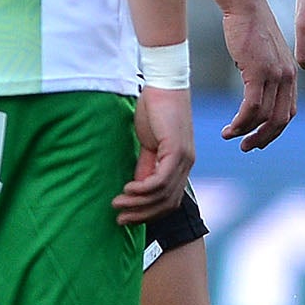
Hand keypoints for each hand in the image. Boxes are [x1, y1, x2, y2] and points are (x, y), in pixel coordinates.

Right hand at [117, 84, 194, 222]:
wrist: (163, 85)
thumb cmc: (155, 111)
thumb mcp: (149, 143)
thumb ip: (146, 165)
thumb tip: (137, 187)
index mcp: (181, 164)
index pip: (170, 200)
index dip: (149, 213)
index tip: (127, 218)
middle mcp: (186, 164)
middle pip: (168, 203)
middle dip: (142, 215)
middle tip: (119, 219)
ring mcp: (184, 158)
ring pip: (163, 195)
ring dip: (138, 204)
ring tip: (118, 205)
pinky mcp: (176, 150)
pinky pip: (160, 180)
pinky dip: (143, 189)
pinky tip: (128, 189)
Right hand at [219, 0, 299, 150]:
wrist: (245, 6)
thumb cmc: (249, 28)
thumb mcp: (262, 55)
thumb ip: (263, 75)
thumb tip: (253, 91)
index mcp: (290, 75)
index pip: (289, 112)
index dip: (275, 130)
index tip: (259, 139)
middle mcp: (288, 77)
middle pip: (281, 120)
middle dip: (264, 138)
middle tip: (247, 148)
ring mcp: (275, 75)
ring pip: (265, 116)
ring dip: (247, 132)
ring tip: (230, 136)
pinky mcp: (259, 71)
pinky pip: (251, 107)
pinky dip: (240, 122)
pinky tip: (229, 128)